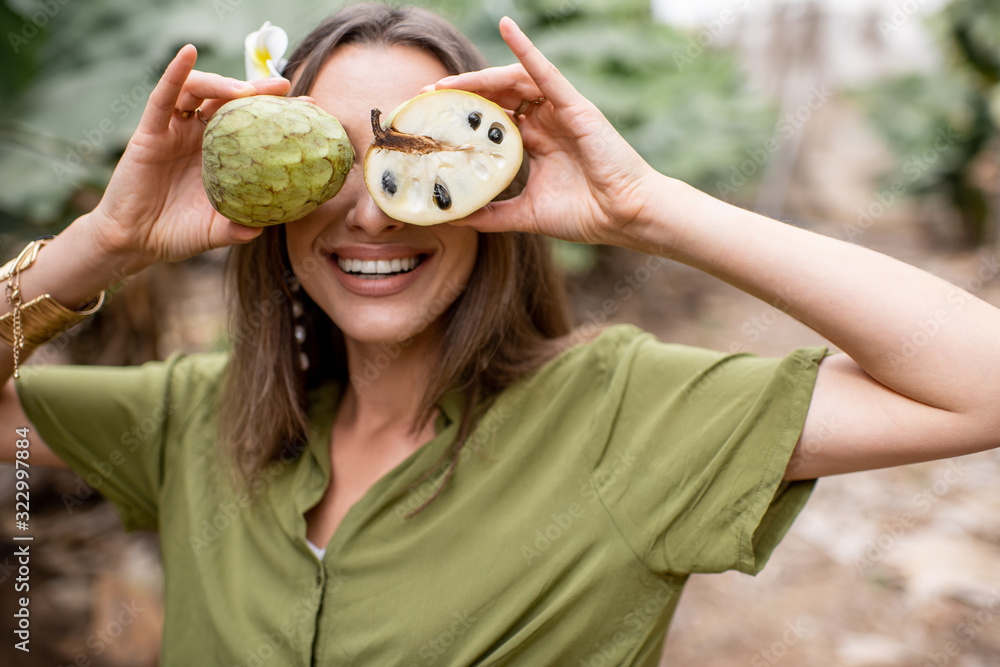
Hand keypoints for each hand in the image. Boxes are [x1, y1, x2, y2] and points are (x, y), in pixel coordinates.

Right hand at [83, 45, 291, 271]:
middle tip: (283, 88)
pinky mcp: (150, 131)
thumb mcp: (214, 232)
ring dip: (223, 83)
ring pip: (200, 91)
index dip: (275, 113)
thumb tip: (261, 231)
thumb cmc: (176, 233)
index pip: (251, 124)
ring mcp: (175, 131)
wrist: (135, 241)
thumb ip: (237, 229)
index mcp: (220, 156)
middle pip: (230, 101)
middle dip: (257, 90)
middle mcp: (200, 137)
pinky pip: (163, 95)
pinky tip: (189, 53)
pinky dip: (176, 71)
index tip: (308, 109)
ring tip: (245, 89)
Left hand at [429, 18, 661, 247]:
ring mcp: (560, 110)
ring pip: (514, 82)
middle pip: (499, 96)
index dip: (465, 115)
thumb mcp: (526, 214)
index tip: (433, 118)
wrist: (623, 216)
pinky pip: (545, 71)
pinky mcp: (575, 105)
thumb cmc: (584, 215)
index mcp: (537, 142)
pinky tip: (507, 27)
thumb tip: (456, 218)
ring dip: (481, 78)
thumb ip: (492, 214)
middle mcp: (547, 121)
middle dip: (464, 93)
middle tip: (430, 96)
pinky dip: (526, 48)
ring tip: (449, 84)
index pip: (494, 119)